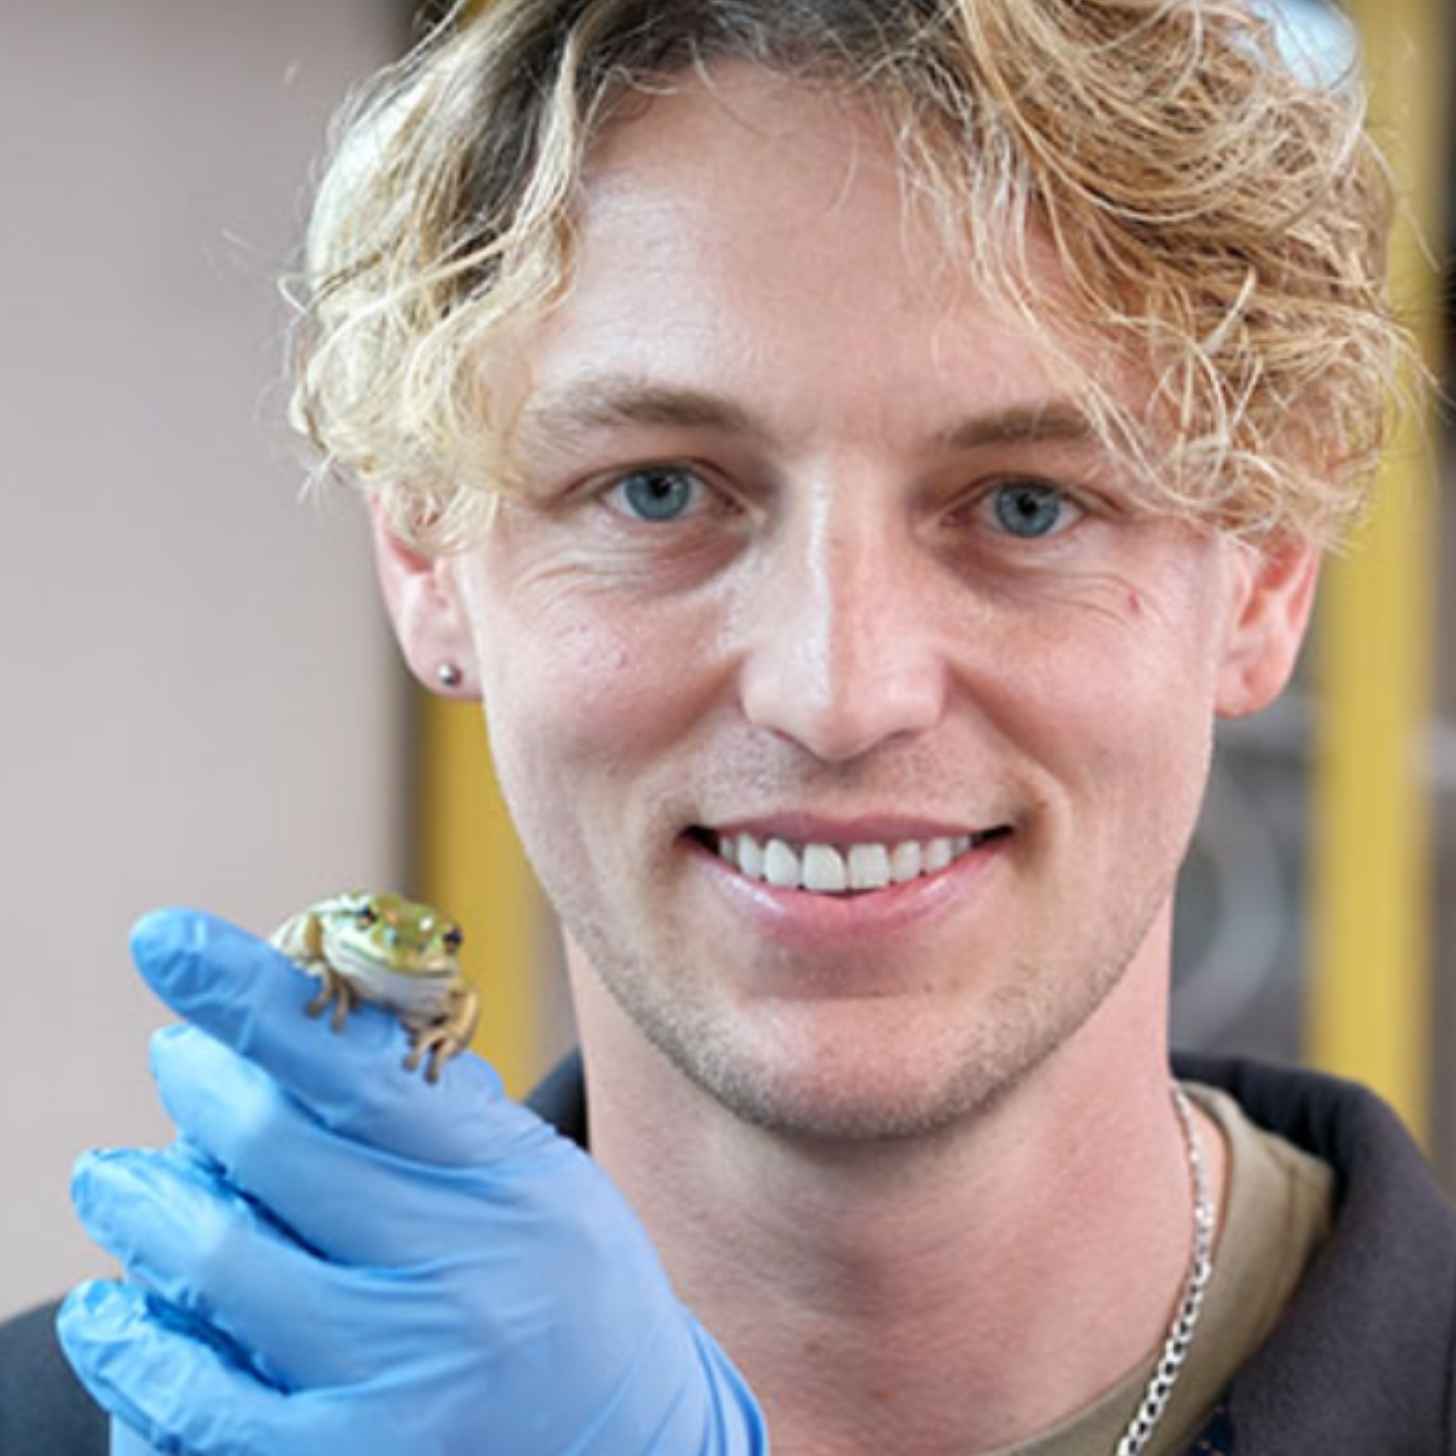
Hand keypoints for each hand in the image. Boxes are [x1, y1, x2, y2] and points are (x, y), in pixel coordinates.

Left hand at [58, 908, 767, 1453]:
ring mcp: (404, 1380)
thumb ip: (447, 1108)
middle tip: (174, 1055)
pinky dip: (136, 1347)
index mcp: (508, 1184)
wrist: (639, 1452)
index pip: (359, 1064)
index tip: (170, 941)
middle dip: (200, 1085)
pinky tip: (113, 1310)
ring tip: (116, 1176)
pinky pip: (203, 1406)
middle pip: (278, 1148)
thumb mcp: (542, 1181)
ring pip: (222, 1263)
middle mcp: (460, 1274)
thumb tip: (337, 1014)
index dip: (251, 996)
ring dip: (143, 1204)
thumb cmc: (576, 1292)